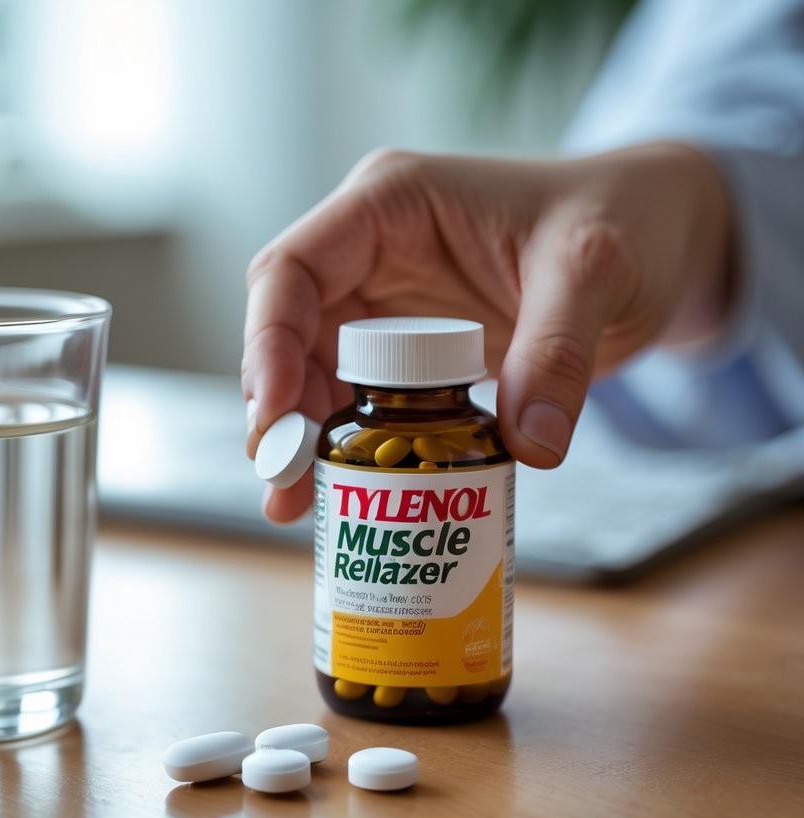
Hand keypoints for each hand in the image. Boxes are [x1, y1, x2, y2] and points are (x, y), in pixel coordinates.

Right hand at [243, 143, 732, 521]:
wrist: (655, 239)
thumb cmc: (623, 220)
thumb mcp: (596, 271)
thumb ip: (558, 351)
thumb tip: (529, 450)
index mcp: (390, 205)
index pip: (292, 270)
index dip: (268, 344)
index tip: (275, 418)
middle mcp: (371, 252)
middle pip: (288, 332)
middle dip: (277, 409)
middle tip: (282, 485)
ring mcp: (385, 303)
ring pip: (312, 373)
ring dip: (301, 439)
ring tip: (296, 506)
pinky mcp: (409, 352)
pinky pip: (357, 401)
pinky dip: (345, 445)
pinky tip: (341, 489)